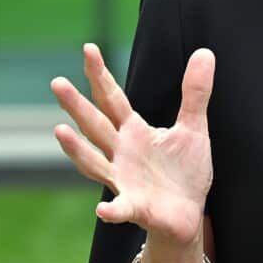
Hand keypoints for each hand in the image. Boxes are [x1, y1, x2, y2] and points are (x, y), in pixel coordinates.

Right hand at [50, 43, 214, 246]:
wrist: (188, 214)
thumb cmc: (184, 171)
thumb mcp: (193, 127)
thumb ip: (195, 93)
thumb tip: (205, 52)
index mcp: (133, 132)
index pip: (112, 99)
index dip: (100, 75)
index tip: (88, 48)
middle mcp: (120, 154)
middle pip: (95, 125)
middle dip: (76, 106)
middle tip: (57, 82)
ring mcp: (123, 181)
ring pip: (94, 163)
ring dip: (77, 150)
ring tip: (60, 131)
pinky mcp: (136, 207)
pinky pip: (121, 208)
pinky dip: (112, 209)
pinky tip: (103, 209)